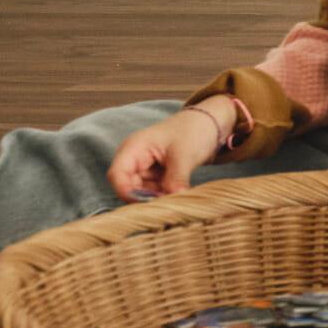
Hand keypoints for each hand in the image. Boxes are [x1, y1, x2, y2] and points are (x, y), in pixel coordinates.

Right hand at [107, 107, 226, 201]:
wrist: (210, 123)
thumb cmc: (194, 130)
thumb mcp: (185, 155)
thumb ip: (176, 179)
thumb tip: (172, 201)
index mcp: (133, 148)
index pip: (117, 175)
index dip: (127, 192)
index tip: (146, 204)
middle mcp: (134, 159)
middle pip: (129, 187)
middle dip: (146, 198)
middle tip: (168, 204)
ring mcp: (145, 167)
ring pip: (142, 192)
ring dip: (156, 198)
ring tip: (176, 199)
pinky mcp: (156, 175)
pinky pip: (154, 191)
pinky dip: (164, 195)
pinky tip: (177, 195)